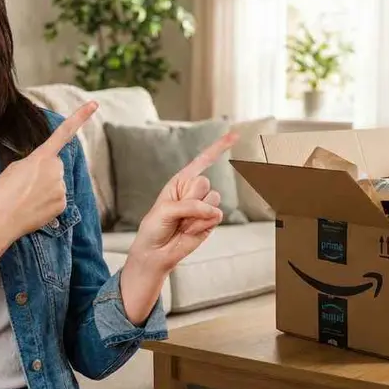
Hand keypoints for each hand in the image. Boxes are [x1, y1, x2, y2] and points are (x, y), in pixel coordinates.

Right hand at [0, 101, 97, 242]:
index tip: (94, 104)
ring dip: (45, 188)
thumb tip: (43, 171)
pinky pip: (57, 199)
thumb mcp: (14, 168)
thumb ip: (33, 162)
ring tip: (26, 197)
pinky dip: (48, 203)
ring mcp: (61, 188)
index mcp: (42, 156)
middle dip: (45, 172)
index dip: (80, 117)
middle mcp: (56, 170)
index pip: (63, 132)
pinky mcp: (62, 205)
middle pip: (55, 166)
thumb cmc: (1, 192)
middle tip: (25, 184)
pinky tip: (33, 208)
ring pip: (57, 183)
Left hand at [129, 131, 239, 275]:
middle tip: (177, 212)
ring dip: (195, 215)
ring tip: (182, 223)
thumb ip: (189, 205)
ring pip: (213, 199)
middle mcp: (194, 192)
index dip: (218, 148)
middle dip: (190, 199)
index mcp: (180, 181)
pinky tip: (189, 231)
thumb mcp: (165, 210)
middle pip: (204, 182)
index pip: (202, 161)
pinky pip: (216, 216)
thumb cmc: (155, 227)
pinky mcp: (211, 221)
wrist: (156, 252)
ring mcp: (204, 206)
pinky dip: (201, 224)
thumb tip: (214, 211)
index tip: (234, 136)